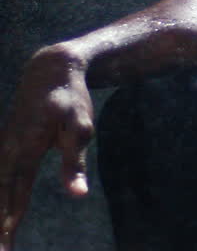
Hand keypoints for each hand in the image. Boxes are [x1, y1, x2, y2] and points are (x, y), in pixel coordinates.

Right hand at [0, 47, 94, 250]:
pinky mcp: (6, 145)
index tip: (6, 243)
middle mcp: (8, 149)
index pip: (16, 192)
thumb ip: (74, 163)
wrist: (51, 70)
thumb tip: (77, 194)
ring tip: (0, 240)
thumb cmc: (70, 99)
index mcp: (26, 147)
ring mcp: (4, 146)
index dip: (10, 219)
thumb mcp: (80, 128)